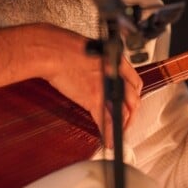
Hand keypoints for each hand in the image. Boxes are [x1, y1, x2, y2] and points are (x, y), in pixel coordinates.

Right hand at [0, 23, 142, 147]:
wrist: (52, 50)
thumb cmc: (65, 46)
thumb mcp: (92, 50)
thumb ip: (100, 64)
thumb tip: (98, 72)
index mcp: (116, 60)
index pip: (135, 83)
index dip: (135, 97)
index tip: (130, 103)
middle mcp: (115, 74)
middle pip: (133, 100)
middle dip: (131, 114)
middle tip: (125, 121)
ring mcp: (105, 87)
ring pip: (122, 112)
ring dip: (122, 126)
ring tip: (118, 134)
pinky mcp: (92, 99)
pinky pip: (105, 121)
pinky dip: (108, 134)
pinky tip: (109, 141)